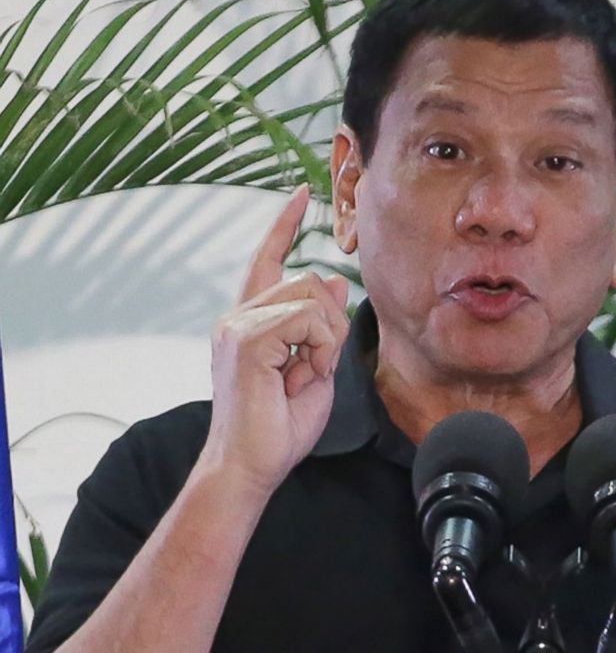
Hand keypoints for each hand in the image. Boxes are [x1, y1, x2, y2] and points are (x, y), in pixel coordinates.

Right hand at [204, 184, 349, 496]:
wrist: (253, 466)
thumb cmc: (280, 426)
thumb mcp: (316, 366)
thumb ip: (323, 325)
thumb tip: (332, 278)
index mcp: (251, 321)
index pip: (268, 260)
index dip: (283, 225)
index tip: (300, 193)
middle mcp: (238, 316)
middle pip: (307, 280)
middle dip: (330, 323)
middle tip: (316, 367)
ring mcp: (238, 325)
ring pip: (309, 295)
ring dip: (325, 337)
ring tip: (306, 374)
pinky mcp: (245, 338)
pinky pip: (306, 318)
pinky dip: (318, 347)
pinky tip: (301, 375)